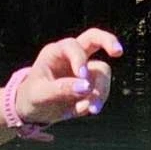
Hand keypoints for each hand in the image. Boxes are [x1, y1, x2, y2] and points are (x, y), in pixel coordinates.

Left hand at [2, 28, 124, 138]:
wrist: (34, 111)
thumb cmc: (32, 97)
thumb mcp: (40, 94)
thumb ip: (61, 89)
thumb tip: (85, 87)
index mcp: (56, 52)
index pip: (74, 46)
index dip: (80, 59)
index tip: (82, 75)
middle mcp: (73, 56)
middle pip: (95, 38)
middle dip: (109, 41)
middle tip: (118, 52)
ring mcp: (85, 69)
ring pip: (103, 72)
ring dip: (101, 91)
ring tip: (91, 110)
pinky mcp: (92, 85)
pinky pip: (102, 90)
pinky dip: (97, 101)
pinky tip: (86, 111)